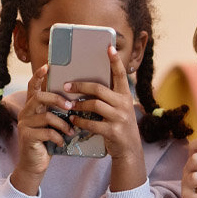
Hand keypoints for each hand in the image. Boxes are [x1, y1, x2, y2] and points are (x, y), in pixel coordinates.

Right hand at [11, 64, 74, 192]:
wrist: (35, 164)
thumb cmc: (48, 142)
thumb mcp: (54, 124)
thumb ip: (59, 113)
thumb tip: (78, 102)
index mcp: (33, 107)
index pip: (33, 87)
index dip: (39, 76)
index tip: (48, 66)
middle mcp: (25, 112)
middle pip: (40, 97)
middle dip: (57, 100)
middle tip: (71, 106)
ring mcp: (24, 124)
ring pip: (46, 116)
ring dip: (63, 124)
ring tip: (71, 131)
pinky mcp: (27, 136)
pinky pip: (47, 132)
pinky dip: (59, 137)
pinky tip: (63, 142)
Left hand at [64, 45, 142, 161]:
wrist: (129, 149)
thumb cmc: (119, 125)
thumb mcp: (119, 109)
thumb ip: (109, 97)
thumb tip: (88, 85)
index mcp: (125, 96)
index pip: (121, 75)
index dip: (115, 61)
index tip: (109, 48)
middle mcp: (124, 104)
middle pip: (99, 89)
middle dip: (80, 86)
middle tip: (66, 86)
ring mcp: (119, 118)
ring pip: (94, 105)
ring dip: (78, 105)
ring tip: (69, 105)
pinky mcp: (113, 131)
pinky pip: (91, 123)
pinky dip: (79, 121)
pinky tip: (73, 120)